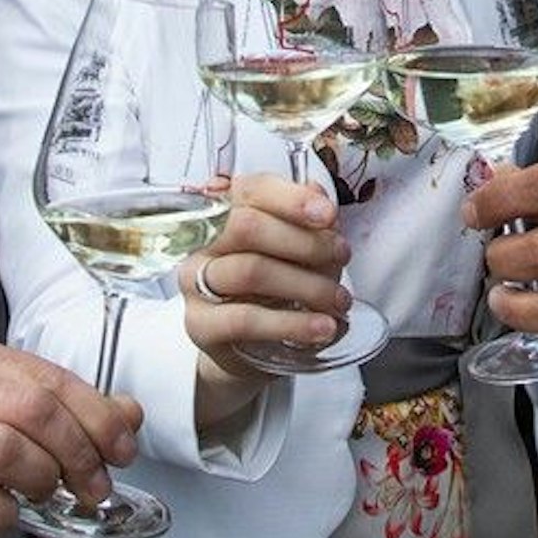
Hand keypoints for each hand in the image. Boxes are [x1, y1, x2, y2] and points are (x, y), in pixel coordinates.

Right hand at [0, 329, 142, 537]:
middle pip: (32, 410)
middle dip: (80, 450)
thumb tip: (128, 414)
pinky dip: (7, 515)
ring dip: (45, 479)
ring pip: (6, 451)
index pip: (47, 377)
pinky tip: (7, 513)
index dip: (97, 414)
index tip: (122, 446)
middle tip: (96, 483)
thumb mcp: (7, 409)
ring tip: (48, 491)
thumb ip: (67, 405)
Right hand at [180, 172, 350, 425]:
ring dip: (307, 285)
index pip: (251, 190)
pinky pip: (246, 319)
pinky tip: (322, 327)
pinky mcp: (199, 324)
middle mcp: (203, 241)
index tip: (328, 215)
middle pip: (247, 226)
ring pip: (251, 271)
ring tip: (338, 300)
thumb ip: (308, 223)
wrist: (249, 347)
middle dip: (305, 242)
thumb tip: (319, 198)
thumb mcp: (298, 252)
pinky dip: (292, 323)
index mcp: (225, 211)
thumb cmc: (274, 289)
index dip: (292, 199)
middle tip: (341, 257)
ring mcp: (195, 282)